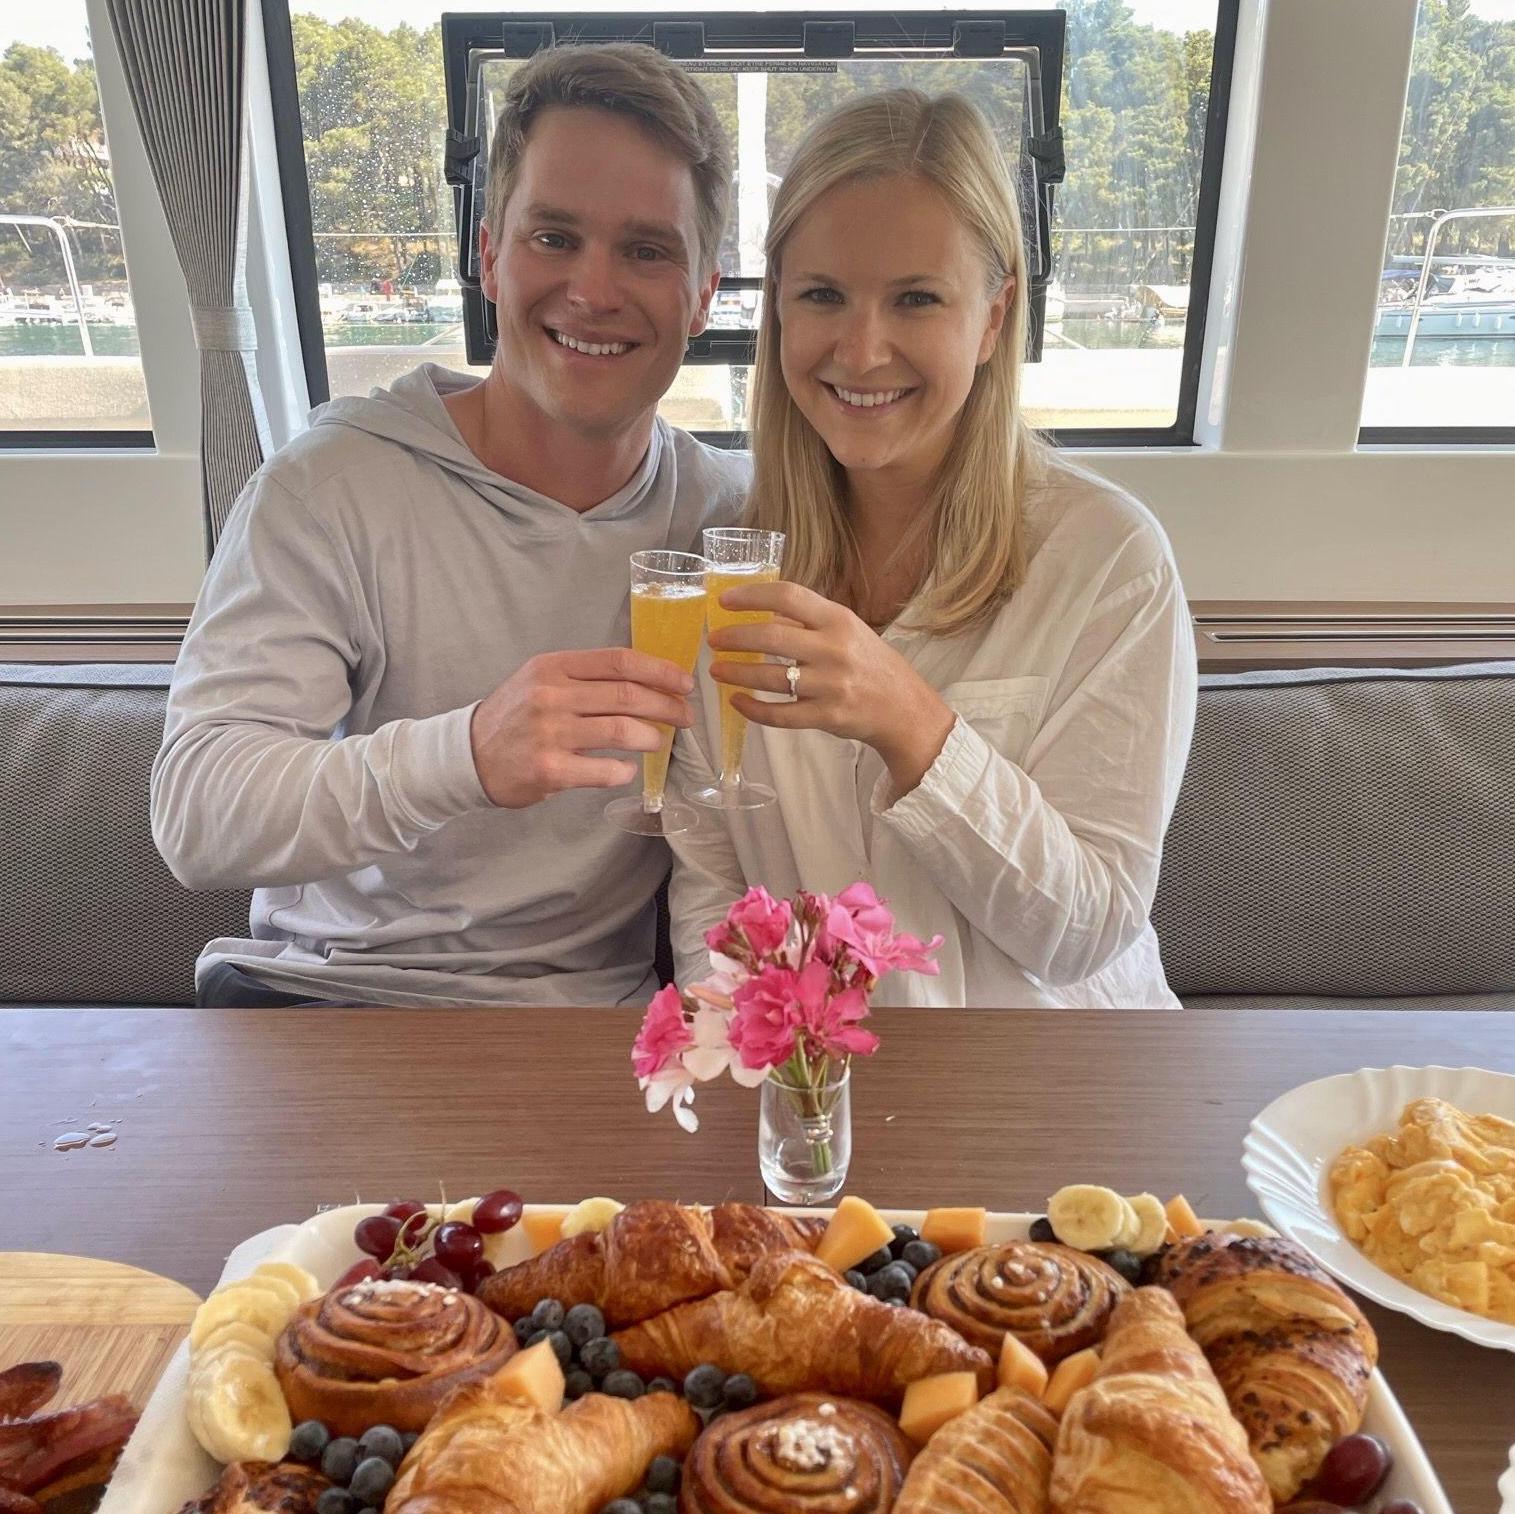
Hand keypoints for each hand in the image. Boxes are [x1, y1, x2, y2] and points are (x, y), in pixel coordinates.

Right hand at [469, 648, 693, 808]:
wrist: (469, 755)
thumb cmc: (516, 716)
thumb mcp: (542, 680)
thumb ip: (586, 676)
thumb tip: (648, 680)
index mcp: (554, 666)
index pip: (620, 661)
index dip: (660, 671)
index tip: (683, 683)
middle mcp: (551, 694)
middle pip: (628, 695)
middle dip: (667, 705)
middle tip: (684, 715)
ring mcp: (550, 733)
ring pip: (623, 731)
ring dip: (651, 737)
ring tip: (657, 741)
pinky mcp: (551, 770)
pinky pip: (606, 770)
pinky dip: (624, 770)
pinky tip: (625, 768)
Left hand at [708, 581, 955, 796]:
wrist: (905, 709)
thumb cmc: (871, 665)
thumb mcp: (848, 630)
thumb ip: (809, 621)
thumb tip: (763, 609)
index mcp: (838, 619)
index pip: (787, 596)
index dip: (751, 595)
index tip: (725, 600)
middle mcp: (834, 649)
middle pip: (770, 635)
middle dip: (734, 637)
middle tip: (714, 640)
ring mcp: (830, 685)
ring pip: (769, 677)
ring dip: (736, 673)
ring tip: (717, 670)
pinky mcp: (826, 716)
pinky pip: (779, 714)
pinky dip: (752, 709)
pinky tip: (738, 702)